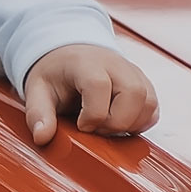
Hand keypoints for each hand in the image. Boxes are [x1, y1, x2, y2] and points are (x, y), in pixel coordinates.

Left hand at [21, 44, 157, 147]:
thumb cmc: (55, 74)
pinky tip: (119, 124)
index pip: (100, 86)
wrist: (71, 54)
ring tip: (106, 127)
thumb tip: (42, 137)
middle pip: (133, 94)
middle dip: (115, 122)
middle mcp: (116, 65)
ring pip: (148, 103)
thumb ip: (37, 114)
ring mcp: (133, 73)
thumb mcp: (37, 90)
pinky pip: (153, 108)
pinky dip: (140, 122)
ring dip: (130, 124)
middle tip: (96, 128)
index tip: (80, 125)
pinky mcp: (144, 84)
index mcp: (87, 63)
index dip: (92, 115)